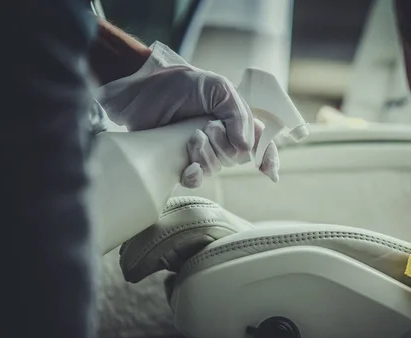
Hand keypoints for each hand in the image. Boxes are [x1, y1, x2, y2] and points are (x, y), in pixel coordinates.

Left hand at [97, 42, 278, 186]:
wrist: (141, 91)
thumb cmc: (179, 84)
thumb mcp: (217, 88)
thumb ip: (238, 114)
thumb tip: (246, 148)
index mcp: (236, 119)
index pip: (261, 142)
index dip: (268, 157)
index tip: (269, 170)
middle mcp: (222, 137)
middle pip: (238, 157)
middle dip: (225, 145)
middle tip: (207, 126)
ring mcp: (202, 151)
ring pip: (217, 168)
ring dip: (207, 155)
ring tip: (191, 137)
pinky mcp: (181, 162)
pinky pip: (196, 180)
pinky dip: (195, 175)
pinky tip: (189, 166)